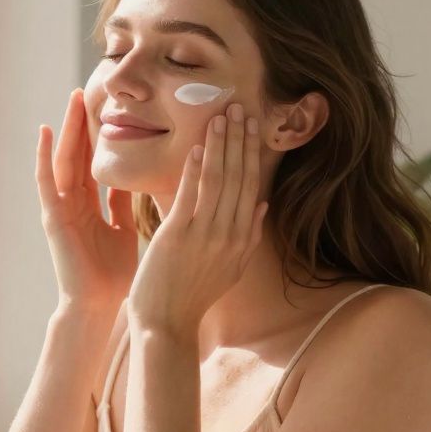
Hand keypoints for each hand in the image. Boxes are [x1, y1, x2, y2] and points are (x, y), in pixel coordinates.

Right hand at [35, 88, 138, 309]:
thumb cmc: (115, 275)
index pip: (94, 161)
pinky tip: (44, 131)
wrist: (100, 306)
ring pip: (63, 159)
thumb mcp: (125, 229)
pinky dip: (42, 156)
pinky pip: (45, 181)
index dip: (99, 135)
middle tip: (86, 89)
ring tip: (71, 99)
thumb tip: (137, 176)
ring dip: (66, 129)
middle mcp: (73, 203)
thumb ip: (124, 203)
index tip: (108, 106)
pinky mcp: (52, 217)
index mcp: (91, 206)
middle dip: (81, 123)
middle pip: (77, 154)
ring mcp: (60, 208)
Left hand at [127, 102, 268, 334]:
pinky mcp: (179, 236)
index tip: (253, 126)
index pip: (252, 187)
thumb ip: (248, 236)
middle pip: (240, 178)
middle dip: (241, 140)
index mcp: (242, 240)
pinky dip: (196, 169)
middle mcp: (230, 235)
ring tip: (221, 115)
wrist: (167, 324)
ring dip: (221, 145)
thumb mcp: (230, 268)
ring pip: (219, 181)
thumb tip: (263, 204)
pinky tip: (198, 146)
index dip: (253, 154)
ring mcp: (206, 235)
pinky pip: (191, 196)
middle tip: (241, 107)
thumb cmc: (192, 296)